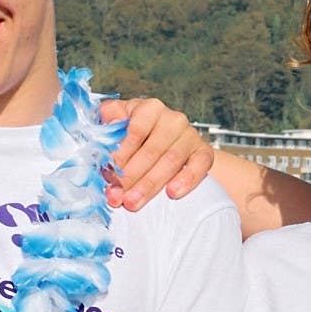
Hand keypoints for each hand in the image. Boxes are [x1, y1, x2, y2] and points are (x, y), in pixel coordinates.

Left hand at [100, 98, 215, 210]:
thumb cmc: (139, 133)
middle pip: (151, 150)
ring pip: (171, 162)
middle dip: (131, 177)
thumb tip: (106, 128)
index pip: (134, 131)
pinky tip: (172, 193)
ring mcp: (190, 135)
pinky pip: (200, 166)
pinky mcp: (204, 152)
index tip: (107, 176)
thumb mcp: (120, 121)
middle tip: (116, 196)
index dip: (120, 156)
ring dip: (150, 185)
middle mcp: (172, 119)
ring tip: (132, 203)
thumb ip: (108, 120)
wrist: (170, 142)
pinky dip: (187, 180)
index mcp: (149, 108)